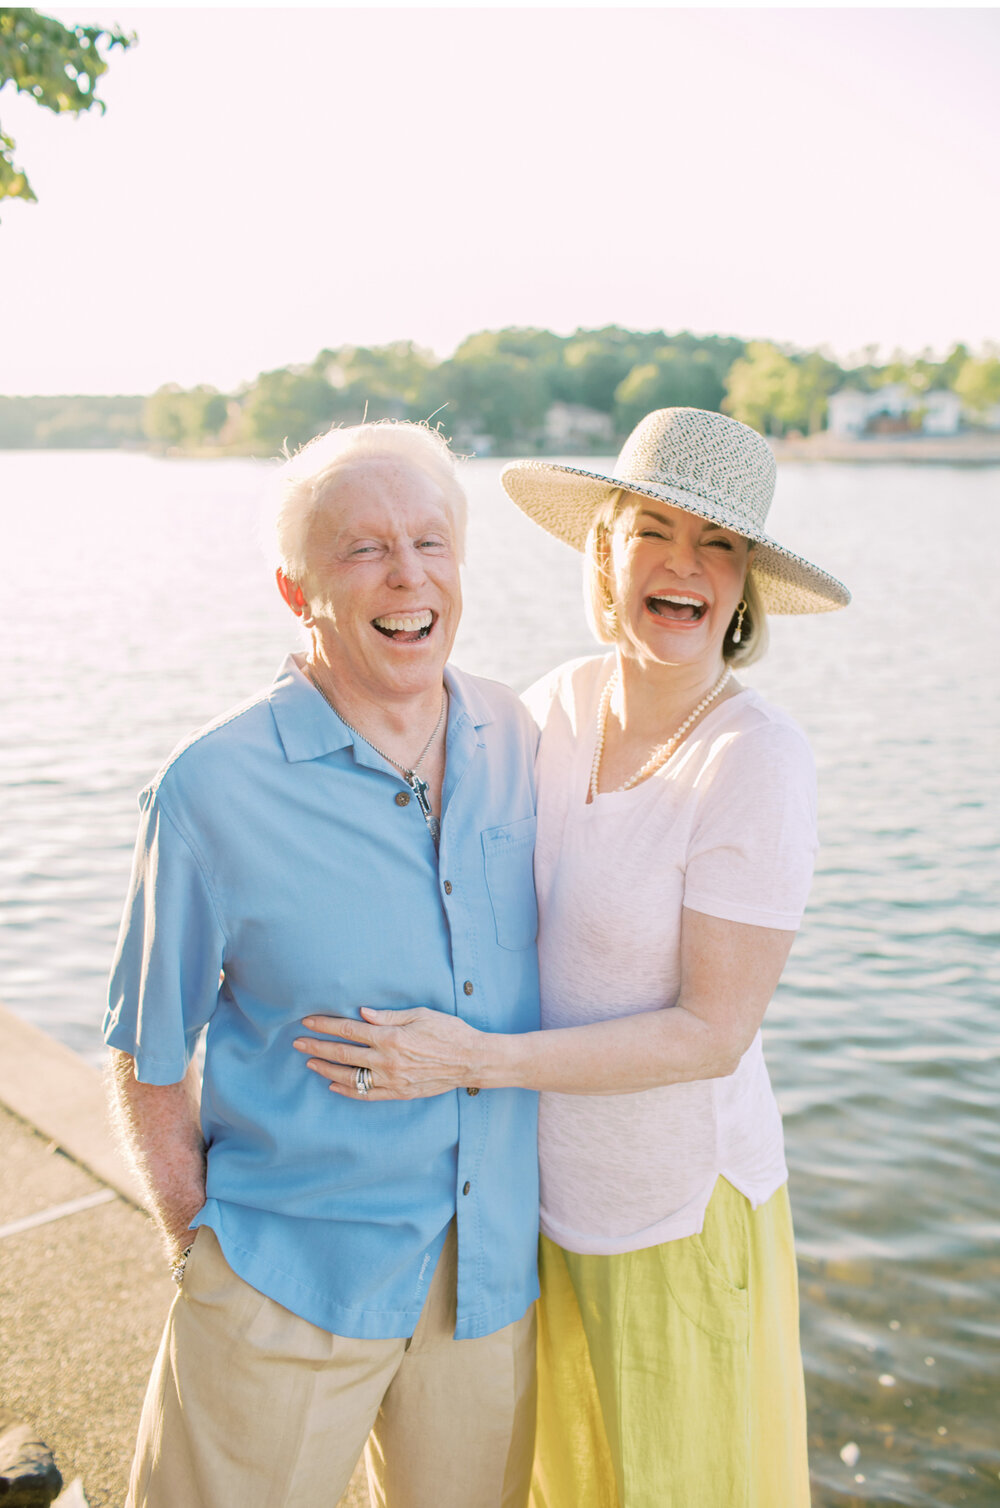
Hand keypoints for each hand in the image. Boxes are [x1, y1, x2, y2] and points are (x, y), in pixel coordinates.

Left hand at [293, 1008, 479, 1100]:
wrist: (471, 1060)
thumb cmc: (449, 1032)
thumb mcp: (420, 1014)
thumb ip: (388, 1016)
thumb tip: (361, 1013)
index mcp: (391, 1037)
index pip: (349, 1030)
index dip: (326, 1025)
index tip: (308, 1022)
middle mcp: (387, 1061)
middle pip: (343, 1054)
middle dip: (318, 1046)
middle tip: (297, 1042)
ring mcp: (392, 1080)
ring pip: (350, 1077)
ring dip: (327, 1069)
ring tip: (311, 1062)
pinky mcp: (399, 1092)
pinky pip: (367, 1095)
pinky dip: (348, 1091)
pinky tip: (333, 1085)